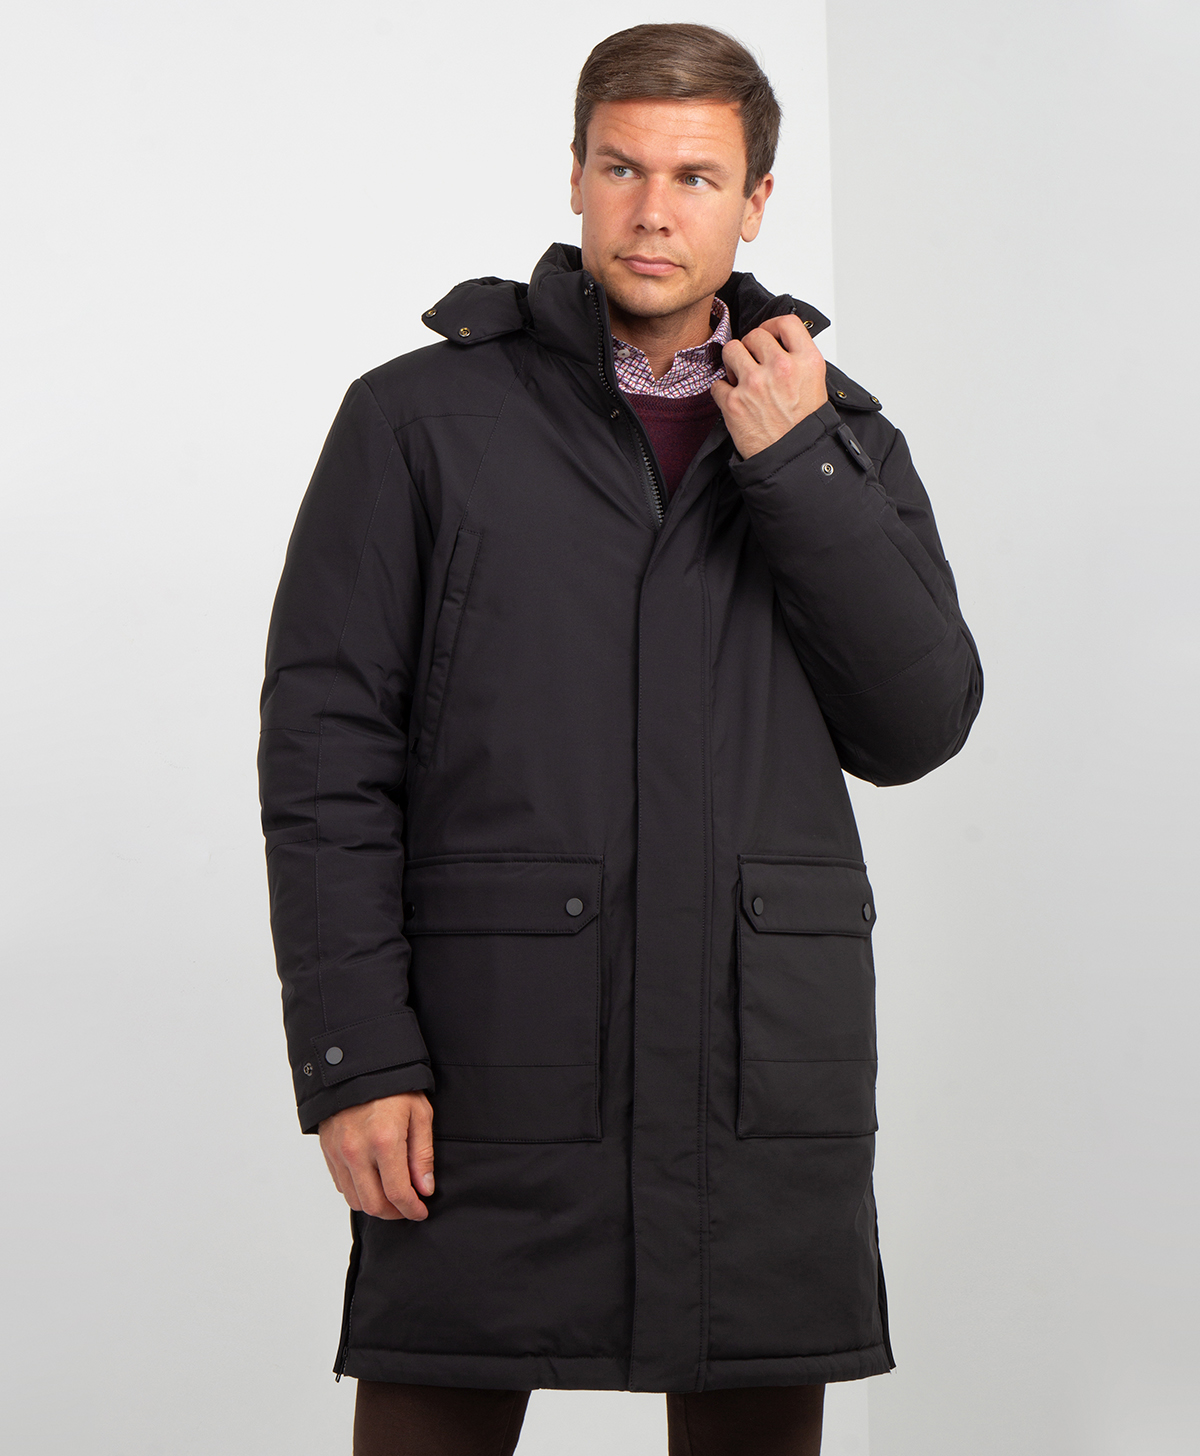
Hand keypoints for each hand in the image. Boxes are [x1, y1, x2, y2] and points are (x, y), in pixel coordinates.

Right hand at [319, 1092, 434, 1220]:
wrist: (359, 1065)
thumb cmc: (394, 1087)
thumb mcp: (420, 1114)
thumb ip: (422, 1155)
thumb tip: (424, 1189)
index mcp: (384, 1140)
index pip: (397, 1193)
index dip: (411, 1209)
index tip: (421, 1211)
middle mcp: (357, 1150)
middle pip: (373, 1204)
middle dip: (394, 1214)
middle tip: (408, 1208)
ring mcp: (338, 1152)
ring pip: (355, 1200)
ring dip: (375, 1205)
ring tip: (392, 1196)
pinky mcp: (327, 1150)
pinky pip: (342, 1185)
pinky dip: (359, 1192)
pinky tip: (374, 1182)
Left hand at [711, 315, 827, 458]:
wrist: (793, 459)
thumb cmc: (803, 426)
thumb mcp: (815, 383)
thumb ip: (797, 358)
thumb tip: (777, 341)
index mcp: (806, 361)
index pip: (786, 322)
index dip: (772, 325)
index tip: (768, 333)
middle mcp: (781, 368)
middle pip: (754, 335)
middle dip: (750, 347)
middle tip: (754, 363)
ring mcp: (755, 384)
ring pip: (731, 350)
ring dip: (733, 362)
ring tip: (742, 378)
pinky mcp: (734, 402)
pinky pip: (718, 383)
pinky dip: (723, 392)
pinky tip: (736, 401)